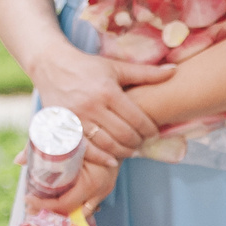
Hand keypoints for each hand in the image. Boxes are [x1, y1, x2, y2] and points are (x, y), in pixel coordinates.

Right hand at [25, 46, 175, 161]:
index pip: (137, 119)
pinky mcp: (63, 127)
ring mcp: (76, 118)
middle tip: (142, 143)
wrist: (50, 65)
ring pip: (106, 144)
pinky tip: (111, 160)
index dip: (150, 130)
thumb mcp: (115, 67)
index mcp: (107, 91)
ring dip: (123, 152)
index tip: (154, 133)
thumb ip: (145, 73)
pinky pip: (85, 149)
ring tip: (130, 150)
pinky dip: (101, 158)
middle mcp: (92, 106)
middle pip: (124, 134)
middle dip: (138, 142)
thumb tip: (175, 70)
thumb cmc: (86, 66)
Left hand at [27, 142, 120, 217]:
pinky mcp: (104, 189)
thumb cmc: (88, 133)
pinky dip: (72, 205)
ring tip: (39, 206)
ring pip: (80, 211)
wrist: (113, 131)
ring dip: (61, 210)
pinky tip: (56, 201)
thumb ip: (40, 148)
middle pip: (71, 212)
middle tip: (30, 207)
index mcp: (92, 182)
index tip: (28, 199)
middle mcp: (100, 191)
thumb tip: (18, 161)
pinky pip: (87, 204)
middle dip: (50, 211)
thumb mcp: (65, 140)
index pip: (64, 204)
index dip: (44, 205)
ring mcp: (104, 191)